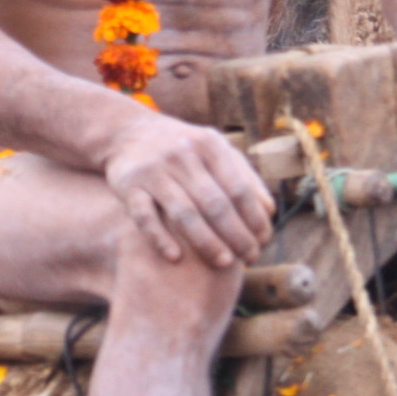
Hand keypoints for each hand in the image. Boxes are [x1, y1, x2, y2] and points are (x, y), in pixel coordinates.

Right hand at [100, 111, 274, 266]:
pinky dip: (159, 238)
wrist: (126, 132)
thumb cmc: (182, 148)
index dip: (255, 219)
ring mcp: (152, 170)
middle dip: (237, 236)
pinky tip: (175, 258)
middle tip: (250, 258)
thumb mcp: (214, 149)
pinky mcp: (127, 184)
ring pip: (184, 213)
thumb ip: (243, 176)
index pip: (239, 190)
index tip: (264, 241)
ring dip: (207, 242)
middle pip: (215, 204)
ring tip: (224, 263)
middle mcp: (180, 155)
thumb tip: (269, 212)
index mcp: (208, 145)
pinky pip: (144, 216)